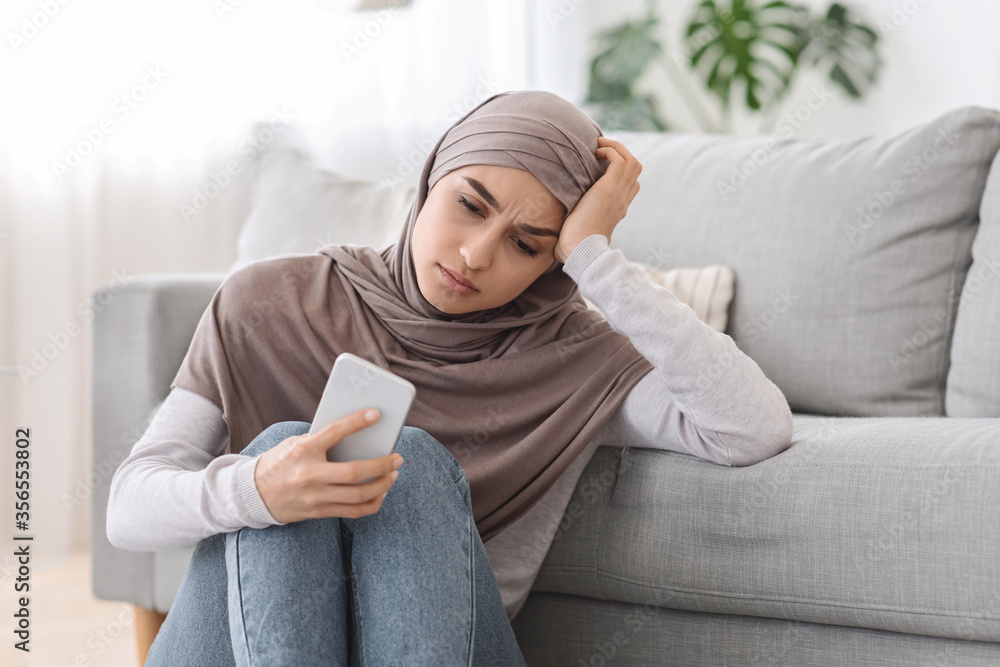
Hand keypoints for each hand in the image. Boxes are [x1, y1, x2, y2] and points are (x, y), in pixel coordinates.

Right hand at [253, 408, 403, 523]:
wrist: (253, 494)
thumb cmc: (280, 462)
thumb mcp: (295, 444)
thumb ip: (321, 440)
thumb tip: (358, 434)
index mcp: (303, 450)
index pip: (334, 432)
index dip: (357, 422)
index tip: (376, 414)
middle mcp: (309, 475)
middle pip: (355, 472)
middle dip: (382, 465)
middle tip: (397, 458)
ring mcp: (314, 496)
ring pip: (358, 495)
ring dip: (382, 485)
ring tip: (393, 475)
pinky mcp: (318, 512)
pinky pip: (353, 512)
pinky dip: (372, 503)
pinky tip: (380, 493)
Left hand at [553, 136, 641, 263]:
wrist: (580, 250)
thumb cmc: (575, 247)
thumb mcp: (582, 231)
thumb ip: (580, 224)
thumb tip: (563, 230)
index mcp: (618, 209)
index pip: (631, 185)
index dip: (620, 171)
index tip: (601, 165)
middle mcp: (623, 200)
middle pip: (635, 169)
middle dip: (621, 153)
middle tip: (600, 150)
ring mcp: (619, 194)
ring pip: (631, 161)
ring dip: (616, 148)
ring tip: (598, 146)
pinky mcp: (609, 188)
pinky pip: (619, 159)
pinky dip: (609, 151)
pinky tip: (594, 153)